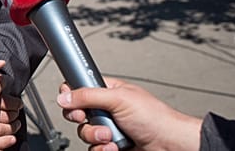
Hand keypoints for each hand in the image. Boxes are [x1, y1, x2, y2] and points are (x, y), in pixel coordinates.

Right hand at [57, 77, 202, 150]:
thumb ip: (88, 95)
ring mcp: (108, 129)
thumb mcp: (118, 99)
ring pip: (84, 133)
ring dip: (95, 136)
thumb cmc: (155, 118)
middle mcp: (106, 110)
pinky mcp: (111, 147)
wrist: (170, 146)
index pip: (79, 88)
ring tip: (111, 136)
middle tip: (89, 118)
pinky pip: (94, 149)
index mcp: (107, 91)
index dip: (71, 96)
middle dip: (83, 119)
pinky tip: (114, 147)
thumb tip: (64, 96)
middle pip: (77, 113)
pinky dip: (102, 150)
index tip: (72, 103)